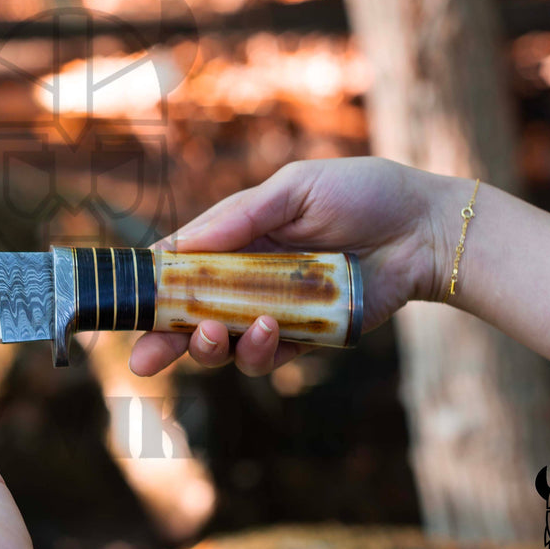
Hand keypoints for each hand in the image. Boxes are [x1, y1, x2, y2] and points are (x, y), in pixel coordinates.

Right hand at [130, 157, 448, 376]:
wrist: (425, 228)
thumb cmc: (361, 193)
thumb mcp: (294, 189)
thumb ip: (236, 218)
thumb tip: (178, 247)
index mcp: (235, 238)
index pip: (179, 266)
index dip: (148, 290)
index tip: (124, 311)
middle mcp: (247, 278)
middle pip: (189, 317)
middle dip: (163, 341)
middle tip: (146, 359)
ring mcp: (275, 310)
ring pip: (225, 345)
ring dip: (211, 346)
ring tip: (220, 333)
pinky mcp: (307, 336)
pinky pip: (271, 356)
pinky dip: (262, 350)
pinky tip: (271, 329)